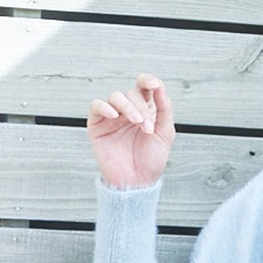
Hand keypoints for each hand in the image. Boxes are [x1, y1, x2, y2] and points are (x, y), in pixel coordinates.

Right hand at [87, 73, 174, 189]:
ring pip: (116, 97)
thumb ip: (165, 108)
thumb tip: (160, 86)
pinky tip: (115, 117)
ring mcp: (112, 117)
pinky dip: (105, 107)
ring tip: (136, 123)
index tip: (155, 85)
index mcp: (145, 109)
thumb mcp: (165, 133)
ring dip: (128, 107)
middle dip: (142, 108)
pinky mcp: (97, 125)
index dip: (148, 80)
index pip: (144, 86)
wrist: (137, 182)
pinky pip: (96, 106)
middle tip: (147, 127)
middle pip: (132, 93)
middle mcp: (128, 110)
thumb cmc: (151, 161)